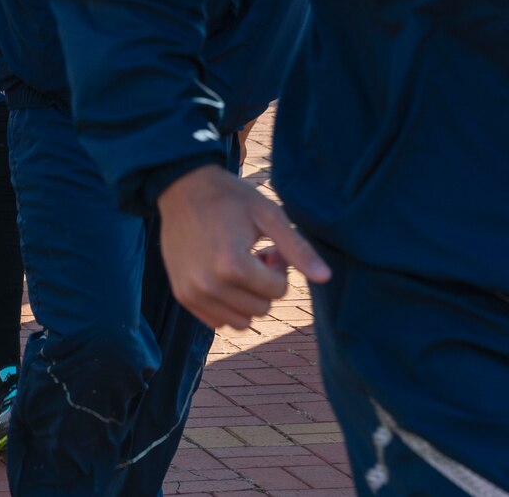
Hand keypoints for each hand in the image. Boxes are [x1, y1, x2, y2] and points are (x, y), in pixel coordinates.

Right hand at [155, 165, 330, 330]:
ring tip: (240, 268)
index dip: (280, 268)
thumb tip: (325, 277)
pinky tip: (223, 276)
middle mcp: (210, 285)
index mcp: (233, 265)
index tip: (270, 247)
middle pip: (261, 308)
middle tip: (257, 256)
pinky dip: (227, 306)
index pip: (278, 291)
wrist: (182, 188)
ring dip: (247, 299)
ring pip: (241, 321)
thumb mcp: (268, 214)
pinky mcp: (183, 296)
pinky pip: (217, 321)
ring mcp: (193, 293)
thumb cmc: (230, 198)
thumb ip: (297, 248)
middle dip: (265, 285)